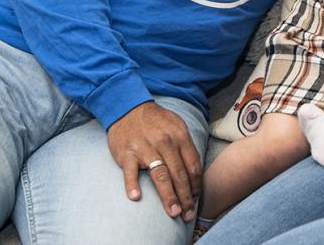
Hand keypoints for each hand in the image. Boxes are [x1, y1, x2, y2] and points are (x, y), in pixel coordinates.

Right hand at [107, 101, 202, 220]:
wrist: (128, 108)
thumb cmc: (156, 120)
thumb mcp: (177, 125)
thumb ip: (187, 146)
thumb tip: (195, 170)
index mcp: (179, 137)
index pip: (193, 165)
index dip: (196, 185)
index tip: (196, 198)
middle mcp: (164, 143)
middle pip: (179, 175)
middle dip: (186, 197)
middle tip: (188, 214)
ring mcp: (145, 149)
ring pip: (160, 175)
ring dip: (168, 196)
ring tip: (174, 211)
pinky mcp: (127, 154)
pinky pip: (130, 171)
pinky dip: (132, 184)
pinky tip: (136, 197)